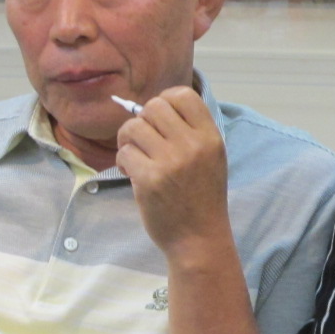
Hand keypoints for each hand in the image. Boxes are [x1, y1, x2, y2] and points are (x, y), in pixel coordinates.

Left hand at [116, 86, 231, 264]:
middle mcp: (192, 145)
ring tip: (134, 156)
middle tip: (143, 140)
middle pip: (153, 107)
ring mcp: (170, 162)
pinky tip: (130, 172)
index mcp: (210, 137)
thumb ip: (190, 131)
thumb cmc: (202, 196)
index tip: (159, 119)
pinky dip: (122, 161)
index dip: (165, 100)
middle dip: (142, 120)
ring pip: (133, 127)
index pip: (183, 95)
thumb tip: (152, 106)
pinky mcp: (149, 180)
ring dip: (128, 140)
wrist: (199, 238)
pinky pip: (124, 152)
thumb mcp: (211, 157)